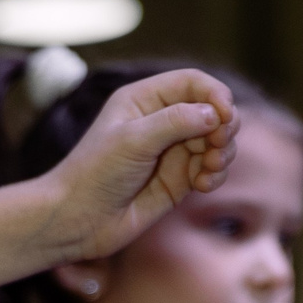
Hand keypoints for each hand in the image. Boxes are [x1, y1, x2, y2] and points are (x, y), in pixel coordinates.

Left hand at [41, 69, 238, 260]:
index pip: (193, 83)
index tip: (226, 116)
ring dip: (223, 153)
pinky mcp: (179, 179)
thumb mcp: (132, 140)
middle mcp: (160, 121)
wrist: (77, 220)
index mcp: (144, 100)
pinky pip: (212, 169)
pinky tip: (203, 185)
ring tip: (209, 170)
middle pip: (212, 110)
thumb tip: (216, 113)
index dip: (216, 94)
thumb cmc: (94, 173)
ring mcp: (172, 150)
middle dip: (224, 127)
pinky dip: (216, 174)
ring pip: (218, 141)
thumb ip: (175, 122)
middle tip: (216, 147)